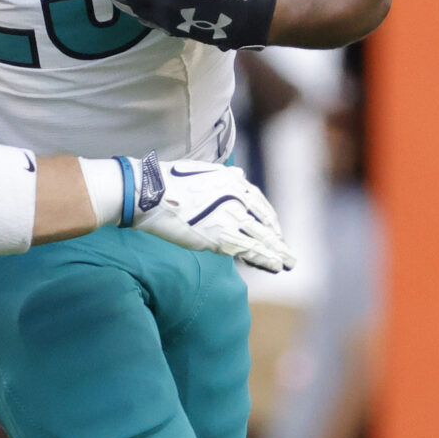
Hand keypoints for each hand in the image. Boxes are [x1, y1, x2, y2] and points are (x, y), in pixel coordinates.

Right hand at [126, 155, 296, 272]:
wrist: (150, 193)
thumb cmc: (169, 182)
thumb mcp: (204, 170)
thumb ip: (225, 176)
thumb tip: (240, 173)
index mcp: (234, 182)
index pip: (260, 204)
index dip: (269, 220)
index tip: (274, 231)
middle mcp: (238, 197)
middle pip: (265, 222)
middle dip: (277, 239)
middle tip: (287, 252)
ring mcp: (231, 217)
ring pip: (262, 238)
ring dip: (278, 252)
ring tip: (288, 263)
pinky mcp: (221, 236)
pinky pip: (250, 250)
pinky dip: (265, 259)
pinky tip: (275, 266)